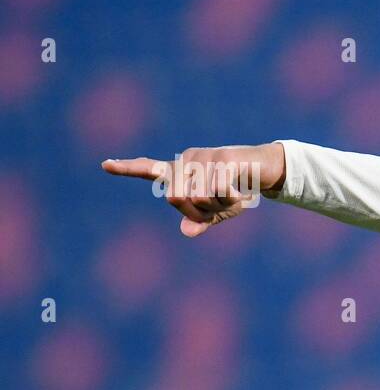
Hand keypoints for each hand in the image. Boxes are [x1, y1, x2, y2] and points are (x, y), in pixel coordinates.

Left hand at [101, 143, 284, 237]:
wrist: (264, 168)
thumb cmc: (238, 189)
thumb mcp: (219, 211)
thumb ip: (200, 220)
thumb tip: (186, 232)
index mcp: (180, 172)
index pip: (148, 169)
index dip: (127, 168)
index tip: (105, 164)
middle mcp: (186, 160)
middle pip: (175, 198)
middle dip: (197, 211)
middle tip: (218, 206)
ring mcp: (202, 157)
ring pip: (199, 197)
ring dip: (220, 206)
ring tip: (234, 195)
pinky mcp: (222, 158)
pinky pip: (218, 190)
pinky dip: (232, 199)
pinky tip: (241, 192)